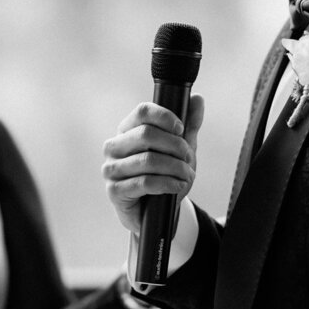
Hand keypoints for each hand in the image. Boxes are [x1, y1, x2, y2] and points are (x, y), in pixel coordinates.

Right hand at [101, 95, 203, 235]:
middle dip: (175, 146)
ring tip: (187, 175)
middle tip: (188, 156)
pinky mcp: (114, 190)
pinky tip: (178, 186)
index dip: (165, 117)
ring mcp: (111, 168)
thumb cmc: (163, 174)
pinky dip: (167, 183)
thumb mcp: (179, 148)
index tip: (181, 128)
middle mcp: (114, 146)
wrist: (154, 210)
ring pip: (147, 160)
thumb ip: (189, 125)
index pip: (142, 112)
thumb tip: (197, 98)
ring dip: (174, 168)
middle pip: (146, 134)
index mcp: (126, 130)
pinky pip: (144, 182)